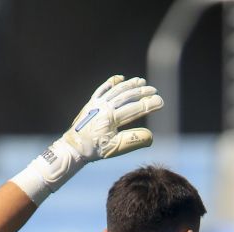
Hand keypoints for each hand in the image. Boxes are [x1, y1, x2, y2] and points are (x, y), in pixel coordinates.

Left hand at [39, 75, 162, 189]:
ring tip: (142, 82)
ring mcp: (97, 103)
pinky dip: (112, 82)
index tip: (160, 102)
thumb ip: (133, 141)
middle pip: (126, 96)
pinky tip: (121, 78)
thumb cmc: (95, 150)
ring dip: (130, 85)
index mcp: (111, 118)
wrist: (73, 147)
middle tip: (154, 91)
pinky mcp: (92, 103)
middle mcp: (104, 107)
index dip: (148, 105)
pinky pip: (103, 88)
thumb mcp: (115, 148)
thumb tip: (151, 136)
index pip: (134, 109)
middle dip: (142, 93)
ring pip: (116, 90)